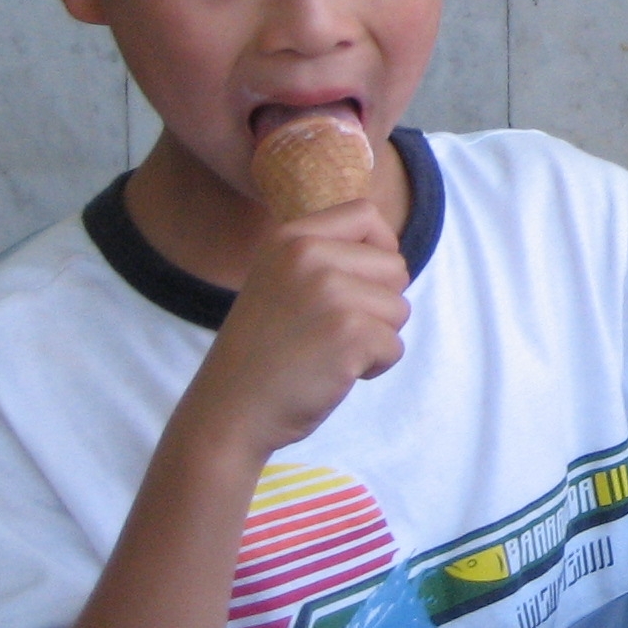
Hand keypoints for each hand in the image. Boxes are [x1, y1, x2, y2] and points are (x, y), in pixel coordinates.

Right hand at [179, 203, 408, 461]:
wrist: (228, 413)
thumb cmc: (262, 354)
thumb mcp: (280, 282)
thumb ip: (325, 259)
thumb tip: (390, 252)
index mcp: (290, 238)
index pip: (366, 214)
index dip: (379, 249)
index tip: (361, 284)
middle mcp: (309, 256)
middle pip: (395, 266)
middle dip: (379, 304)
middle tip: (333, 331)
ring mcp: (330, 293)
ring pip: (399, 308)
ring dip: (376, 338)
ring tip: (329, 352)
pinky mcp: (349, 333)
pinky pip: (394, 347)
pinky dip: (374, 367)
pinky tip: (334, 374)